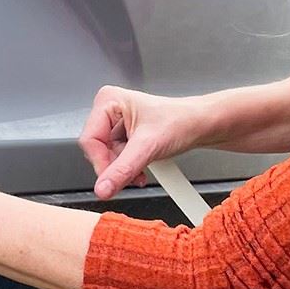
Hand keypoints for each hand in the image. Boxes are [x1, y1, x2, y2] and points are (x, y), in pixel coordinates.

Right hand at [78, 86, 207, 199]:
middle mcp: (109, 110)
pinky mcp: (123, 136)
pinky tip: (139, 170)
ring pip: (106, 158)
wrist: (199, 126)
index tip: (111, 180)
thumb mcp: (148, 147)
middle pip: (97, 150)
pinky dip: (127, 169)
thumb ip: (122, 169)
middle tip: (132, 173)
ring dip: (123, 170)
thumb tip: (102, 187)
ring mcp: (115, 123)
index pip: (90, 140)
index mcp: (108, 101)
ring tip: (141, 170)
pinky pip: (116, 159)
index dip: (101, 163)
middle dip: (115, 166)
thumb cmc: (180, 121)